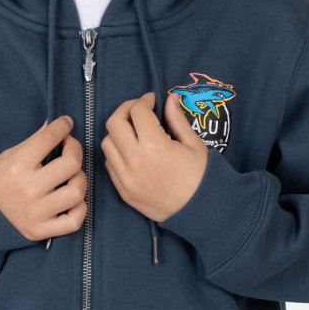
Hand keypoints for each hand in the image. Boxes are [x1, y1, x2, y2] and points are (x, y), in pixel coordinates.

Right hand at [0, 116, 87, 240]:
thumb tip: (54, 123)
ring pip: (76, 192)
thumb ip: (34, 140)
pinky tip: (72, 200)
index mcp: (17, 166)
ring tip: (71, 176)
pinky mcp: (40, 230)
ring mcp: (35, 212)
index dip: (63, 126)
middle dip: (75, 150)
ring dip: (79, 180)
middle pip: (71, 163)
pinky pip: (74, 221)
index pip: (48, 138)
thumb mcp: (9, 155)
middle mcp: (27, 189)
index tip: (66, 124)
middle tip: (69, 148)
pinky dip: (79, 209)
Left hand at [101, 90, 208, 222]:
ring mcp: (126, 177)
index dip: (145, 100)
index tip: (152, 100)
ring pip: (107, 143)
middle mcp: (135, 160)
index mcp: (154, 146)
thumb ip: (177, 119)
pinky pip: (110, 164)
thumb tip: (169, 98)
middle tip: (140, 110)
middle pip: (114, 123)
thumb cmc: (201, 176)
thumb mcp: (194, 144)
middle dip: (126, 110)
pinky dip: (117, 153)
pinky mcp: (123, 191)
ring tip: (135, 132)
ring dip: (118, 132)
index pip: (137, 111)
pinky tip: (132, 151)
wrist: (200, 211)